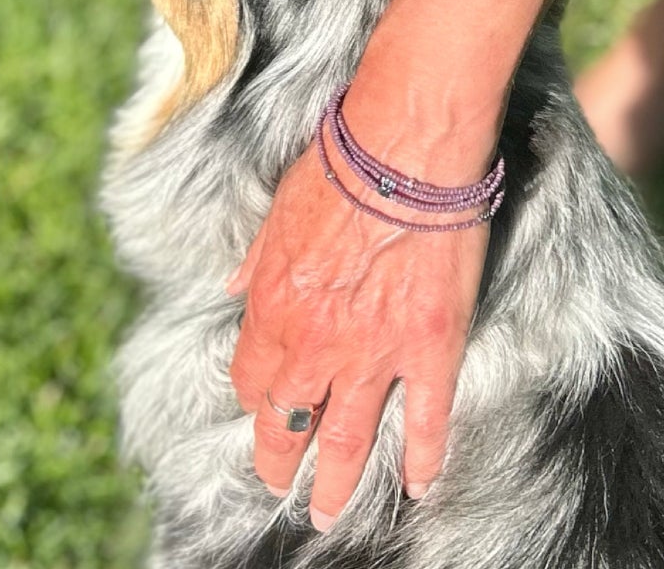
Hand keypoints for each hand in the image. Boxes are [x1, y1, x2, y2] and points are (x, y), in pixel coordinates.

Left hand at [227, 120, 489, 530]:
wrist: (405, 149)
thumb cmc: (338, 163)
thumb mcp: (277, 208)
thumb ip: (256, 258)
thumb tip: (232, 284)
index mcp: (273, 306)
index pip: (251, 376)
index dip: (255, 394)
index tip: (261, 403)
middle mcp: (316, 343)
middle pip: (290, 420)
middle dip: (281, 458)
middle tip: (281, 487)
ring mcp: (375, 353)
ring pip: (350, 440)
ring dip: (337, 484)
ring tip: (329, 514)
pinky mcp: (430, 348)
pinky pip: (425, 419)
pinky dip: (423, 458)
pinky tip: (420, 485)